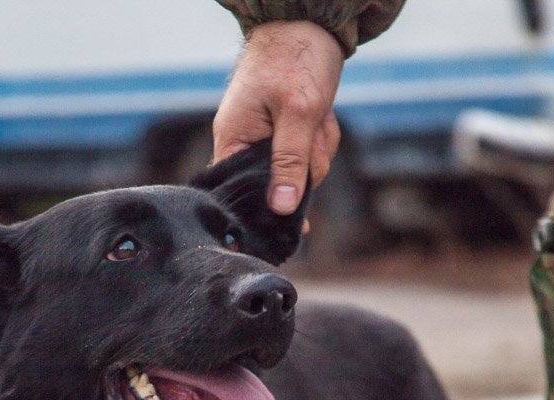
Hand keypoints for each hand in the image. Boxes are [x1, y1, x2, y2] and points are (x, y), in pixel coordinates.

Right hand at [212, 20, 344, 214]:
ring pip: (301, 169)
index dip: (268, 206)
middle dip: (307, 164)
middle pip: (280, 184)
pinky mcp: (286, 133)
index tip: (296, 223)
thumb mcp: (298, 114)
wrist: (308, 23)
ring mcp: (267, 139)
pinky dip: (321, 135)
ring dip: (318, 146)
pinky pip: (309, 152)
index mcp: (233, 140)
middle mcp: (245, 144)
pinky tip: (321, 113)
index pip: (241, 191)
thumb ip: (290, 162)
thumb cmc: (295, 60)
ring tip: (317, 114)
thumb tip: (282, 208)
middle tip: (313, 132)